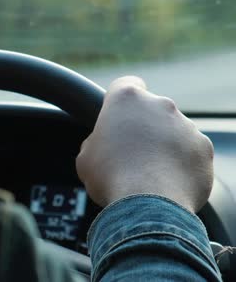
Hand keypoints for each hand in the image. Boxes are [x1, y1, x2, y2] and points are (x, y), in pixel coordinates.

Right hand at [76, 76, 213, 212]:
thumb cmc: (110, 177)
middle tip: (130, 152)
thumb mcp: (85, 157)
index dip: (120, 100)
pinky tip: (167, 182)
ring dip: (163, 145)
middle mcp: (160, 105)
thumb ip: (96, 141)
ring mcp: (186, 125)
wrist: (147, 205)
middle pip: (151, 109)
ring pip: (173, 130)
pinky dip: (181, 163)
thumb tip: (102, 145)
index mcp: (126, 100)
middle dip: (143, 127)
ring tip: (149, 173)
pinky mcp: (204, 148)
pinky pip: (190, 152)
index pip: (125, 84)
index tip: (117, 115)